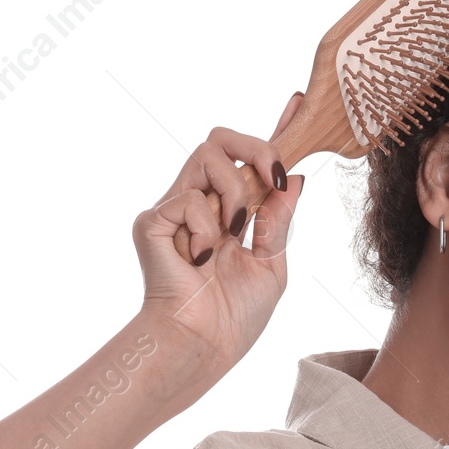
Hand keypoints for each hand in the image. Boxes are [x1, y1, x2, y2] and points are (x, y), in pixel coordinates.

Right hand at [130, 92, 305, 367]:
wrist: (204, 345)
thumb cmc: (235, 316)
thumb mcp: (272, 264)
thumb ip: (279, 221)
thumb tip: (294, 179)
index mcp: (231, 212)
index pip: (250, 162)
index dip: (273, 132)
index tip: (296, 103)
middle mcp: (201, 202)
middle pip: (221, 139)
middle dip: (255, 145)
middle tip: (274, 172)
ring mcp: (174, 209)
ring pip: (206, 155)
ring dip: (235, 193)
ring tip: (233, 235)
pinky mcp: (152, 220)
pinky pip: (188, 197)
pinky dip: (207, 229)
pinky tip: (201, 260)